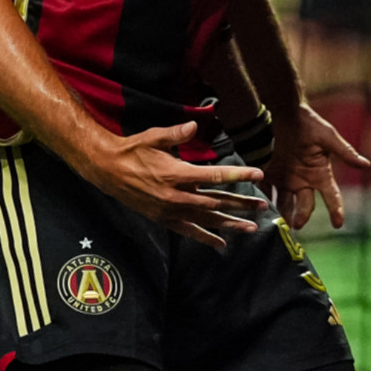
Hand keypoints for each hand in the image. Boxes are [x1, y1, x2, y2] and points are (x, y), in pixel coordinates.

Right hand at [77, 121, 266, 250]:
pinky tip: (221, 244)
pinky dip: (205, 238)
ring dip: (230, 224)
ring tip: (251, 228)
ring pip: (206, 220)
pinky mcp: (163, 219)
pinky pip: (188, 231)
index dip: (239, 175)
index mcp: (177, 173)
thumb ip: (177, 133)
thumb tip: (195, 125)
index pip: (216, 176)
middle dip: (242, 203)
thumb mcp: (154, 136)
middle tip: (263, 205)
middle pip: (217, 202)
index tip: (258, 174)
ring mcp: (170, 210)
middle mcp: (176, 196)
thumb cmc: (132, 150)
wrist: (106, 169)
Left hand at [266, 104, 367, 230]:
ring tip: (279, 223)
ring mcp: (286, 179)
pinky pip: (266, 190)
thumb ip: (344, 152)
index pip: (332, 196)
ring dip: (283, 213)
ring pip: (285, 203)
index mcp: (320, 174)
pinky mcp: (269, 174)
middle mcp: (304, 181)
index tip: (338, 224)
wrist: (283, 112)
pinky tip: (260, 208)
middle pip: (305, 204)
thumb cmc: (309, 123)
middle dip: (302, 215)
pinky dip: (263, 200)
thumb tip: (366, 164)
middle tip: (297, 224)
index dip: (336, 210)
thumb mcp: (327, 137)